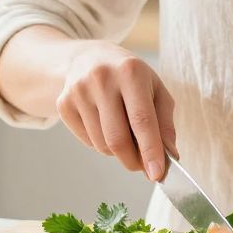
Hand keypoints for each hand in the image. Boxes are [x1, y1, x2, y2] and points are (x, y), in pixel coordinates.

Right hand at [56, 42, 177, 181]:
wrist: (88, 58)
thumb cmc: (130, 78)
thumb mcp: (155, 89)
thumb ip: (165, 122)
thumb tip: (169, 155)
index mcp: (131, 72)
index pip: (142, 120)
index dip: (150, 151)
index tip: (157, 175)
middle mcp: (102, 79)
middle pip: (118, 139)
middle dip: (133, 161)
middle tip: (143, 166)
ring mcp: (79, 91)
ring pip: (102, 145)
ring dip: (117, 152)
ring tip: (124, 134)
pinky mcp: (63, 104)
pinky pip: (87, 142)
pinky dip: (100, 144)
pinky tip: (104, 125)